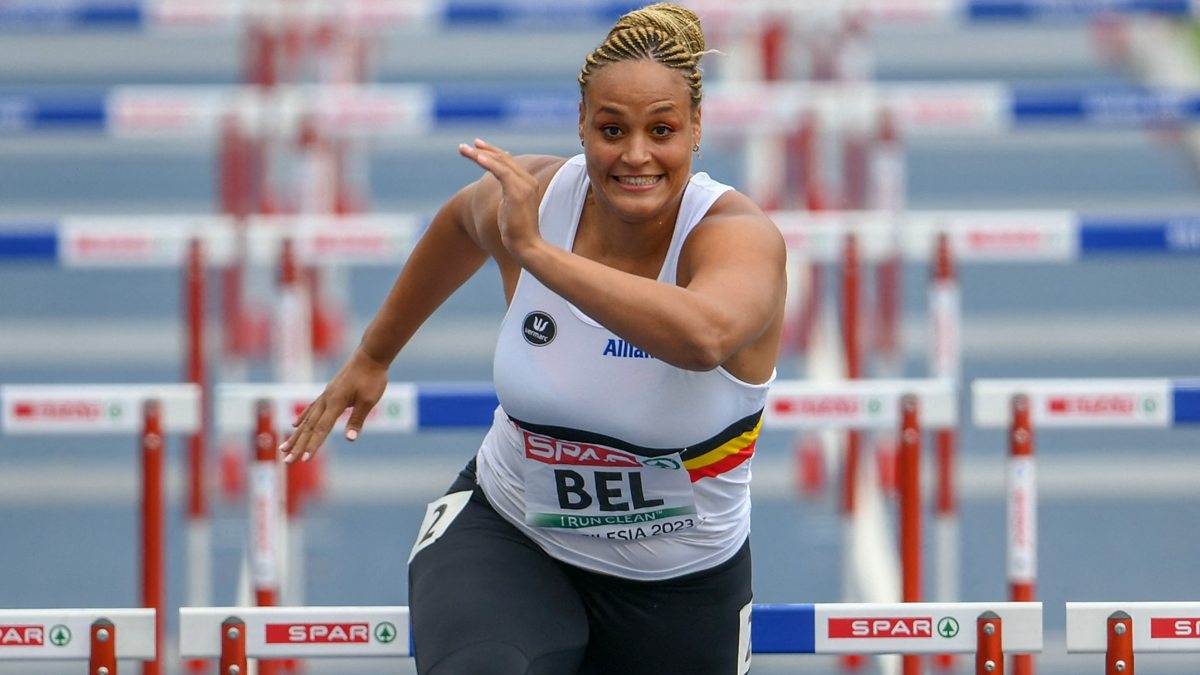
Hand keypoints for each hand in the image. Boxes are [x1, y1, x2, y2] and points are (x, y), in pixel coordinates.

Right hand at [278, 350, 388, 463]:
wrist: (370, 355)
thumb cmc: (372, 377)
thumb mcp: (369, 400)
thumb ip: (357, 420)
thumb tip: (349, 439)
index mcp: (335, 402)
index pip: (322, 429)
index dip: (312, 445)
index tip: (303, 459)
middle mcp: (326, 400)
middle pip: (309, 427)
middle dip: (297, 446)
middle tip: (286, 461)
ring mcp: (325, 396)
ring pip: (307, 419)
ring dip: (295, 435)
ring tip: (283, 448)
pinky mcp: (328, 392)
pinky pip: (311, 409)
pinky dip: (302, 418)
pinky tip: (295, 425)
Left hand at [458, 138, 541, 261]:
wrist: (527, 246)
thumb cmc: (517, 233)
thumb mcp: (510, 209)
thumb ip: (507, 196)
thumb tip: (500, 194)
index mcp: (528, 184)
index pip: (509, 162)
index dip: (492, 152)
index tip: (476, 147)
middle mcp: (528, 181)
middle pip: (504, 158)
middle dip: (483, 150)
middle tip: (464, 146)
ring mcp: (524, 185)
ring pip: (500, 162)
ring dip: (479, 155)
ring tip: (463, 149)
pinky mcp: (518, 192)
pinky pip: (501, 171)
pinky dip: (489, 163)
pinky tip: (477, 158)